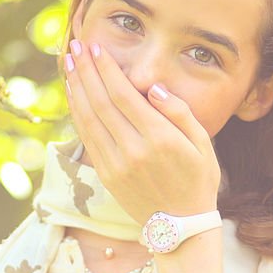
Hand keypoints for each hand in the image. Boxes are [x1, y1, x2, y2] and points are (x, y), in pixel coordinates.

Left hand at [63, 39, 220, 223]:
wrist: (180, 226)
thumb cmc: (197, 179)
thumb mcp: (203, 144)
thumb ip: (180, 112)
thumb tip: (154, 88)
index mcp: (160, 139)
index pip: (124, 95)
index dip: (106, 69)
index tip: (96, 48)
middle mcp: (133, 150)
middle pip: (101, 102)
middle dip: (86, 71)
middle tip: (77, 46)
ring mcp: (116, 164)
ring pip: (88, 118)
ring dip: (76, 88)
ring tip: (69, 62)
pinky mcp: (106, 174)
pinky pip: (87, 136)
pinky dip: (77, 112)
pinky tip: (74, 94)